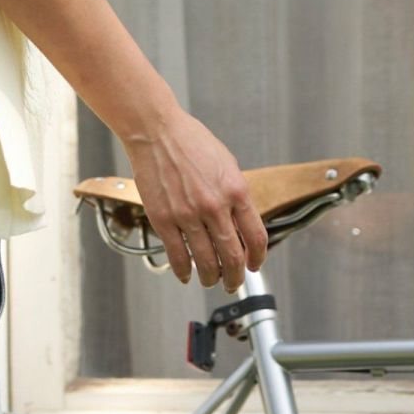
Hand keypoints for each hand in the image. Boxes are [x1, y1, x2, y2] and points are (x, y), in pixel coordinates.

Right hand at [121, 107, 268, 291]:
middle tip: (232, 283)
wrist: (155, 130)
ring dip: (211, 277)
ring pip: (205, 262)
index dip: (258, 258)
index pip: (257, 238)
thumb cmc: (190, 141)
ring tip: (210, 280)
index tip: (254, 265)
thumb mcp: (227, 164)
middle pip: (232, 257)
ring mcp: (187, 214)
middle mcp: (214, 206)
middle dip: (235, 277)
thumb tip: (241, 225)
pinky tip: (186, 275)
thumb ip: (236, 195)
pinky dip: (183, 271)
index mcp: (236, 191)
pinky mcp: (163, 218)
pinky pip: (177, 255)